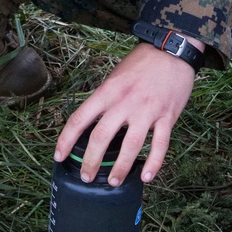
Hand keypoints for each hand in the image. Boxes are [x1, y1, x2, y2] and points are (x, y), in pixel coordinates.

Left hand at [53, 40, 199, 185]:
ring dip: (120, 167)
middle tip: (87, 177)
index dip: (66, 140)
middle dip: (91, 161)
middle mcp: (125, 102)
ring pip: (130, 145)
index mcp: (108, 91)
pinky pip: (160, 145)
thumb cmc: (142, 62)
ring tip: (113, 182)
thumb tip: (93, 123)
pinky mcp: (167, 116)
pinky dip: (153, 163)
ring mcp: (147, 110)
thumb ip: (106, 98)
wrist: (173, 50)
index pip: (80, 118)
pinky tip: (146, 177)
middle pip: (101, 136)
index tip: (59, 156)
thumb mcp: (116, 76)